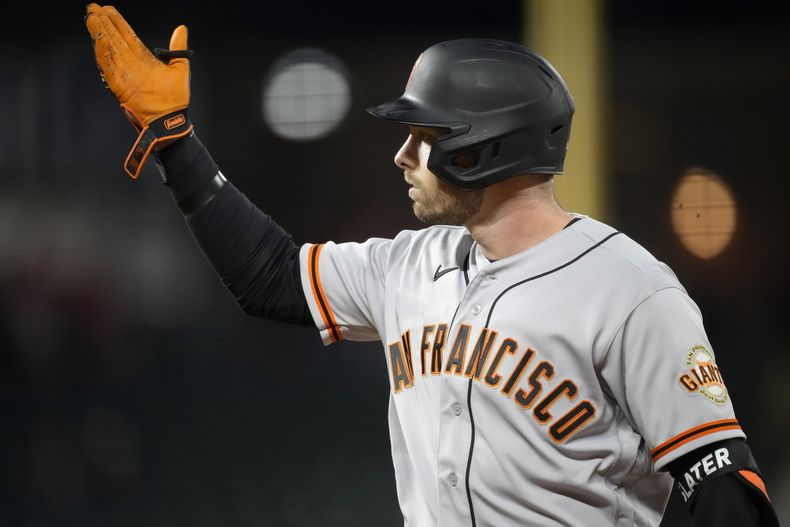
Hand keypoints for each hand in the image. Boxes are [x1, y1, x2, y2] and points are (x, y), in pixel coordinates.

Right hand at [85, 3, 193, 178]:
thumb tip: (181, 28)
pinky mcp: (120, 86)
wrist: (171, 120)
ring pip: (109, 50)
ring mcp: (124, 74)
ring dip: (100, 34)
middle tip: (94, 6)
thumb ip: (177, 48)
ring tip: (92, 17)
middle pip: (114, 38)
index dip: (118, 22)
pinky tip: (100, 40)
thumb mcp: (180, 68)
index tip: (109, 8)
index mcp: (143, 58)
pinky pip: (109, 69)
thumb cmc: (176, 99)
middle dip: (104, 23)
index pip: (127, 35)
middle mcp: (131, 64)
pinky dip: (104, 55)